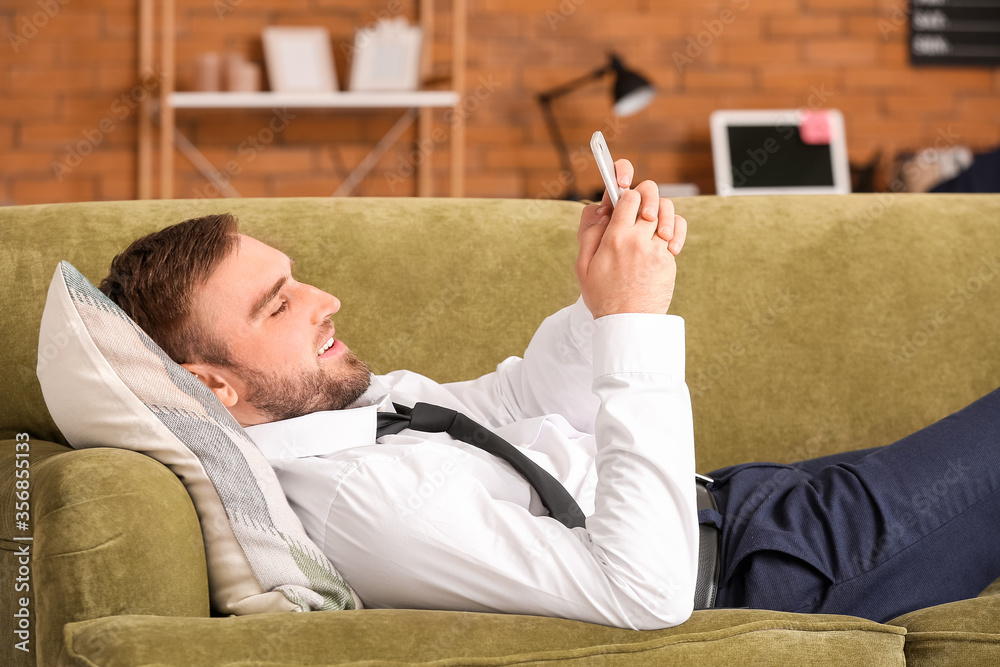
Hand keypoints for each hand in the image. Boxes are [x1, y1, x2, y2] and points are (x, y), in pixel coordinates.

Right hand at [576, 159, 687, 317]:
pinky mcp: (669, 260)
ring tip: (653, 222)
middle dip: (646, 195)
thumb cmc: (602, 295)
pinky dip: (674, 228)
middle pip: (650, 197)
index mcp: (614, 238)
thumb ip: (589, 234)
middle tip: (641, 207)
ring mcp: (656, 249)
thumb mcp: (582, 265)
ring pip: (667, 211)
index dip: (626, 192)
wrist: (626, 323)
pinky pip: (677, 232)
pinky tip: (664, 237)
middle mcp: (637, 240)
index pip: (628, 196)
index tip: (624, 200)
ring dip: (661, 211)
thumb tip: (601, 211)